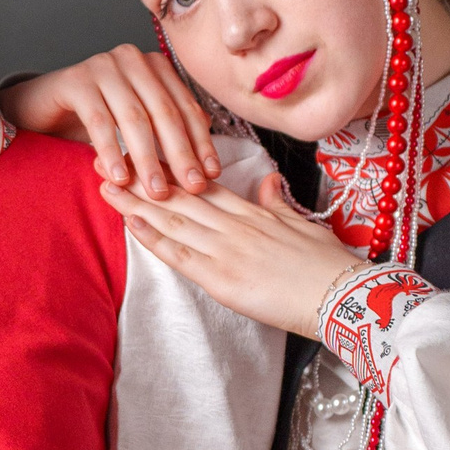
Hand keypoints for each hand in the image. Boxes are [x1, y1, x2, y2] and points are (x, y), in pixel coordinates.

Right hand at [3, 48, 217, 196]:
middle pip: (164, 112)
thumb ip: (166, 134)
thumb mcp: (136, 124)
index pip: (186, 107)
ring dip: (148, 158)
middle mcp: (133, 59)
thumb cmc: (95, 118)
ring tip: (156, 192)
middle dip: (180, 154)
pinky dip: (111, 152)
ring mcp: (104, 66)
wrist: (43, 107)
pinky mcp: (76, 80)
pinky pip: (99, 121)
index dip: (201, 143)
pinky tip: (119, 177)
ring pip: (135, 118)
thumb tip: (206, 165)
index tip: (210, 175)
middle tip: (191, 188)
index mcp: (156, 66)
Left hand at [106, 169, 353, 338]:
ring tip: (107, 185)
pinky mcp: (222, 277)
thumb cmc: (329, 265)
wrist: (343, 294)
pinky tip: (130, 222)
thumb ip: (277, 203)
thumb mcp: (304, 224)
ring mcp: (227, 249)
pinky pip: (180, 254)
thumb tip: (267, 181)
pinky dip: (153, 237)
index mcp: (253, 212)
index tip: (146, 156)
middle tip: (109, 161)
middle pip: (181, 197)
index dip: (172, 170)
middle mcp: (235, 225)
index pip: (204, 186)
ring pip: (173, 220)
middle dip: (142, 179)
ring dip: (137, 202)